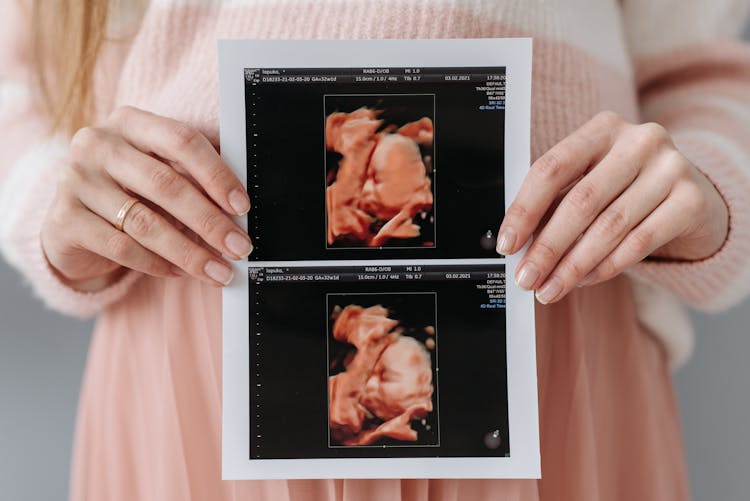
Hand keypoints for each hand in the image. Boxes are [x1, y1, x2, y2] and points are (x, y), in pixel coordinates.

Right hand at [41, 106, 252, 290]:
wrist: (73, 220)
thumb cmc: (129, 192)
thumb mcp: (160, 173)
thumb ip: (194, 180)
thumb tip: (239, 211)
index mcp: (130, 122)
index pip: (182, 140)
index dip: (217, 174)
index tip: (242, 206)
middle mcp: (98, 144)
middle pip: (165, 184)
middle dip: (209, 221)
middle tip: (238, 246)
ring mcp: (75, 180)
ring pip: (144, 222)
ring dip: (189, 251)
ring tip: (218, 269)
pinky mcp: (63, 218)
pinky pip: (121, 247)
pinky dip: (157, 264)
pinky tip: (180, 272)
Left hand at [496, 111, 728, 303]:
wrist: (692, 194)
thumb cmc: (627, 187)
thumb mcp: (590, 180)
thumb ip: (556, 203)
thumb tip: (517, 243)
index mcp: (603, 129)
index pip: (552, 168)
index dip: (525, 209)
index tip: (507, 243)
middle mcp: (639, 141)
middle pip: (580, 201)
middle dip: (547, 247)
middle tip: (527, 276)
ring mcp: (670, 168)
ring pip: (609, 226)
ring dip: (573, 265)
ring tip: (550, 288)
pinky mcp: (691, 200)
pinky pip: (639, 242)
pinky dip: (606, 266)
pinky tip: (583, 280)